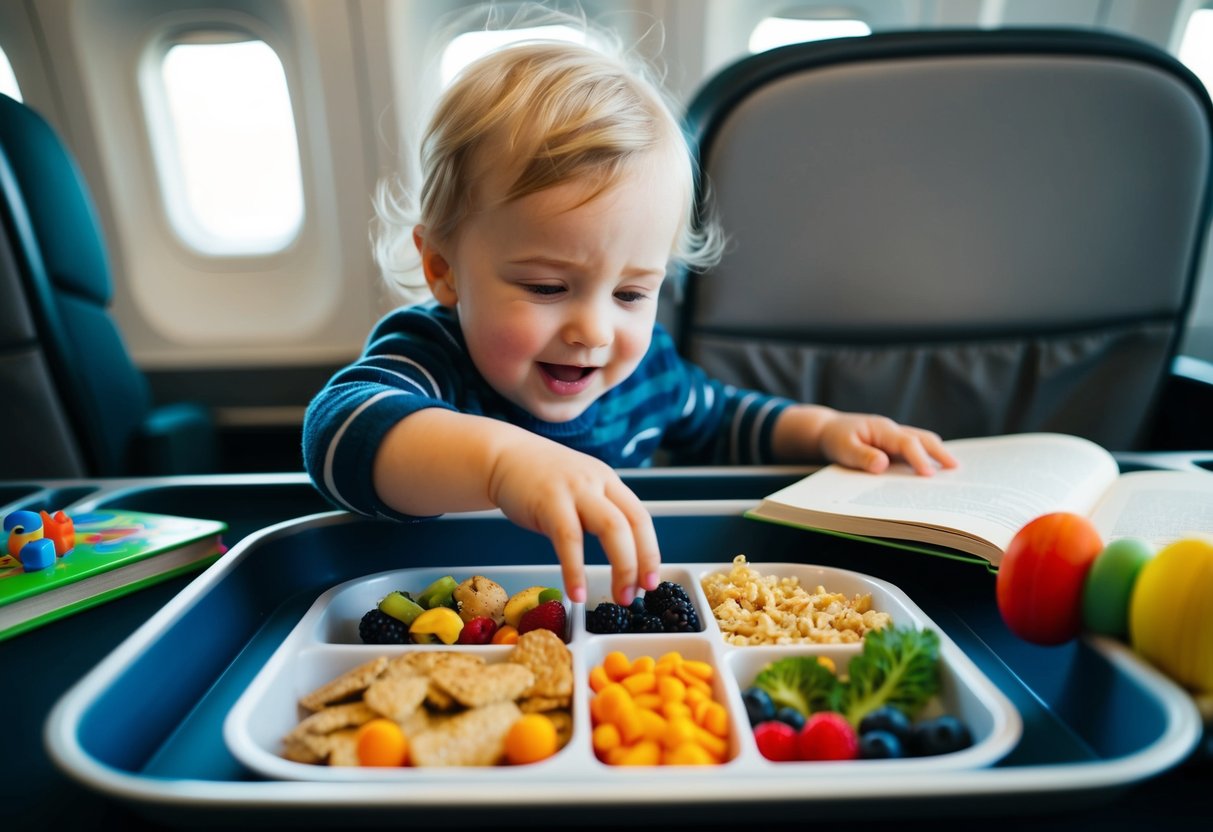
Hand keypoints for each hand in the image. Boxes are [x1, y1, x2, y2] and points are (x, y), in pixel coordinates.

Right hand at [487, 435, 660, 604]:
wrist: (504, 456)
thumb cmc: (541, 480)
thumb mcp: (581, 488)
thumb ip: (600, 512)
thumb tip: (621, 554)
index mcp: (609, 482)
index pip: (640, 518)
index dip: (650, 552)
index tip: (651, 581)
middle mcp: (597, 483)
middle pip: (631, 524)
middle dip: (639, 564)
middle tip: (636, 595)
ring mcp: (575, 489)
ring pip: (611, 528)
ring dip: (621, 567)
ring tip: (618, 598)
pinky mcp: (549, 501)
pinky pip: (569, 539)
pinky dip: (576, 570)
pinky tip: (577, 593)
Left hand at [818, 413, 956, 475]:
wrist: (827, 430)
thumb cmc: (835, 438)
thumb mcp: (842, 448)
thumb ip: (862, 456)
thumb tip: (883, 465)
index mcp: (881, 429)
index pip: (906, 443)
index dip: (919, 458)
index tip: (929, 474)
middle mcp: (892, 430)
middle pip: (922, 438)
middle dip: (939, 452)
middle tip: (956, 468)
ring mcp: (894, 437)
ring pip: (921, 441)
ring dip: (936, 453)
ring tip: (952, 470)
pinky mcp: (893, 445)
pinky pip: (914, 449)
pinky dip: (926, 457)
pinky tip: (933, 470)